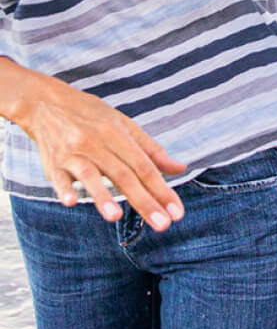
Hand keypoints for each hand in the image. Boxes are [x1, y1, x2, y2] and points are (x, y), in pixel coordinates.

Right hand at [6, 64, 185, 229]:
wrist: (46, 103)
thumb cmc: (91, 116)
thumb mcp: (124, 125)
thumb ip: (151, 150)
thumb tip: (180, 168)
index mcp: (118, 134)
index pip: (144, 167)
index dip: (162, 190)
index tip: (177, 213)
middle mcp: (97, 144)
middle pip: (123, 176)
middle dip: (144, 201)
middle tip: (163, 225)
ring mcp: (73, 153)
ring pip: (90, 176)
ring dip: (102, 196)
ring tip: (116, 217)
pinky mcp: (52, 163)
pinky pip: (58, 177)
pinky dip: (64, 189)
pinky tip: (71, 202)